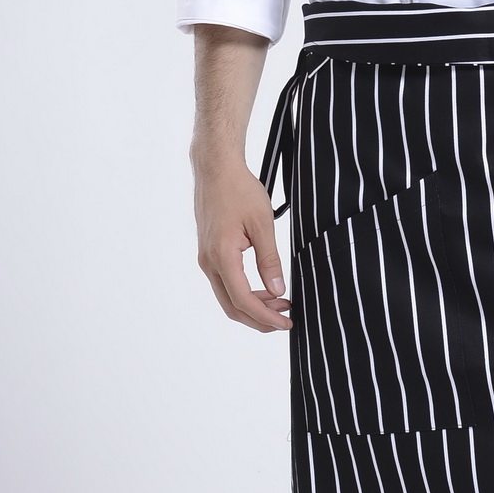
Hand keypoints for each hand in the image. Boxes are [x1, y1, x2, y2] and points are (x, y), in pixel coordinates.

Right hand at [192, 145, 292, 330]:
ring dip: (253, 306)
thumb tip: (278, 290)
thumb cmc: (239, 190)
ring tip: (280, 302)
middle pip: (232, 307)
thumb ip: (270, 260)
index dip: (266, 317)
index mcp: (222, 256)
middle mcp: (209, 263)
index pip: (243, 300)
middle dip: (260, 319)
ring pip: (228, 297)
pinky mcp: (208, 254)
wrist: (216, 170)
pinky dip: (244, 293)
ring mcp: (206, 259)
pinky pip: (225, 284)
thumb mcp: (262, 224)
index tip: (287, 322)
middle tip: (286, 318)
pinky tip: (264, 288)